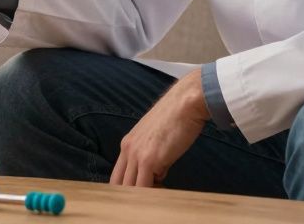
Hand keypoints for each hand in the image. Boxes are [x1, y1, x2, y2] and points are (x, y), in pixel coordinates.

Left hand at [110, 70, 209, 187]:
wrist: (185, 103)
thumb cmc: (177, 118)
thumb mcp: (157, 137)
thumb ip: (153, 156)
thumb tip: (157, 174)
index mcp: (128, 143)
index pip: (118, 174)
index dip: (126, 187)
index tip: (140, 192)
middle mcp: (127, 149)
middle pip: (118, 183)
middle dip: (130, 195)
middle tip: (146, 199)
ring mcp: (136, 155)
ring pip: (130, 187)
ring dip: (142, 196)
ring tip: (157, 195)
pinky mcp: (149, 160)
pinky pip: (144, 187)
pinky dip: (153, 194)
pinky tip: (164, 190)